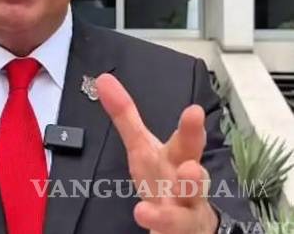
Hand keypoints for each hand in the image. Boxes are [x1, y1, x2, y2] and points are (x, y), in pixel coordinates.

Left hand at [96, 74, 218, 233]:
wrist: (188, 224)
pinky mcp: (179, 230)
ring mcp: (185, 211)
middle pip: (194, 170)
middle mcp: (185, 183)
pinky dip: (159, 221)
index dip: (189, 127)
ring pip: (189, 204)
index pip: (182, 141)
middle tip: (194, 154)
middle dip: (195, 160)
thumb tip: (103, 79)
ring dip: (186, 191)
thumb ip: (125, 117)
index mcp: (176, 159)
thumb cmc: (165, 180)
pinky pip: (172, 227)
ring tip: (187, 174)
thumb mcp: (142, 148)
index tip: (194, 110)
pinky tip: (143, 214)